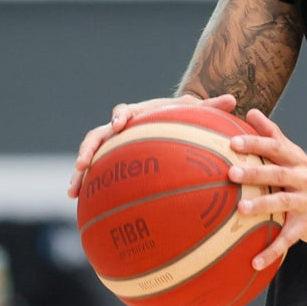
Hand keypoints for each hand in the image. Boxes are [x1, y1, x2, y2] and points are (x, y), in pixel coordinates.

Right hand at [67, 93, 237, 198]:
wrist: (164, 125)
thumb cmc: (180, 120)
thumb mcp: (193, 113)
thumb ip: (210, 107)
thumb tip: (233, 100)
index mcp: (136, 114)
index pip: (123, 112)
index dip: (119, 117)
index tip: (120, 125)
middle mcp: (118, 129)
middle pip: (96, 135)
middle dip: (88, 149)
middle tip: (83, 163)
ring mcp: (110, 146)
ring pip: (89, 156)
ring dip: (79, 172)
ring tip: (72, 191)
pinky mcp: (108, 163)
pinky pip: (94, 175)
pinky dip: (85, 187)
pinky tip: (78, 205)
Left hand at [227, 109, 306, 269]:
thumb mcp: (295, 156)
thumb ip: (273, 134)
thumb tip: (251, 112)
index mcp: (297, 161)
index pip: (275, 148)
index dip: (255, 143)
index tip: (233, 141)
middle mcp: (303, 179)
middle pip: (278, 174)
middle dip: (255, 173)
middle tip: (232, 173)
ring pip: (283, 204)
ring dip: (262, 207)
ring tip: (241, 210)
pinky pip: (288, 240)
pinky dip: (272, 252)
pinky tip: (254, 261)